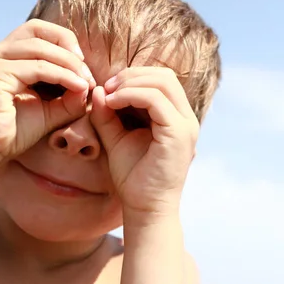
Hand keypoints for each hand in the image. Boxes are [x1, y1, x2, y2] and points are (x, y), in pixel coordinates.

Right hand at [0, 19, 94, 166]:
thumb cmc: (11, 134)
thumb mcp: (47, 111)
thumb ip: (68, 98)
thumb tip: (88, 86)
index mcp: (6, 58)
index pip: (38, 32)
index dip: (65, 43)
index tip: (84, 69)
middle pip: (38, 29)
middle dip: (68, 46)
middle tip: (87, 72)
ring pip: (41, 47)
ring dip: (69, 63)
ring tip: (86, 82)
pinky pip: (38, 67)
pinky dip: (62, 75)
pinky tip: (77, 88)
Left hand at [91, 67, 198, 222]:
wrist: (145, 208)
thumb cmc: (134, 177)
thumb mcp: (116, 138)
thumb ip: (108, 114)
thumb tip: (98, 88)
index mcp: (176, 118)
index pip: (161, 80)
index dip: (132, 77)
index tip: (106, 89)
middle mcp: (186, 118)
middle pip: (165, 75)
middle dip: (132, 75)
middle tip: (106, 87)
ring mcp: (185, 125)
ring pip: (163, 82)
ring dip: (130, 83)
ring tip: (108, 95)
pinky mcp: (178, 134)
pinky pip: (156, 100)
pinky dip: (131, 95)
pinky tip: (112, 103)